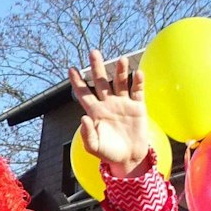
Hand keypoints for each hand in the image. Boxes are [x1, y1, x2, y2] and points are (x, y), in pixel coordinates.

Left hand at [68, 48, 155, 177]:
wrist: (129, 158)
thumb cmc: (108, 153)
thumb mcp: (93, 147)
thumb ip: (87, 134)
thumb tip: (84, 118)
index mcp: (95, 111)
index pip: (84, 93)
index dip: (77, 81)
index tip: (71, 68)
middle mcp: (108, 104)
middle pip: (101, 82)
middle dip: (98, 67)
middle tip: (94, 52)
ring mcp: (123, 104)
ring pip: (120, 83)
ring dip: (120, 71)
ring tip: (121, 60)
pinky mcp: (138, 107)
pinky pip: (137, 91)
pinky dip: (138, 82)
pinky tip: (138, 73)